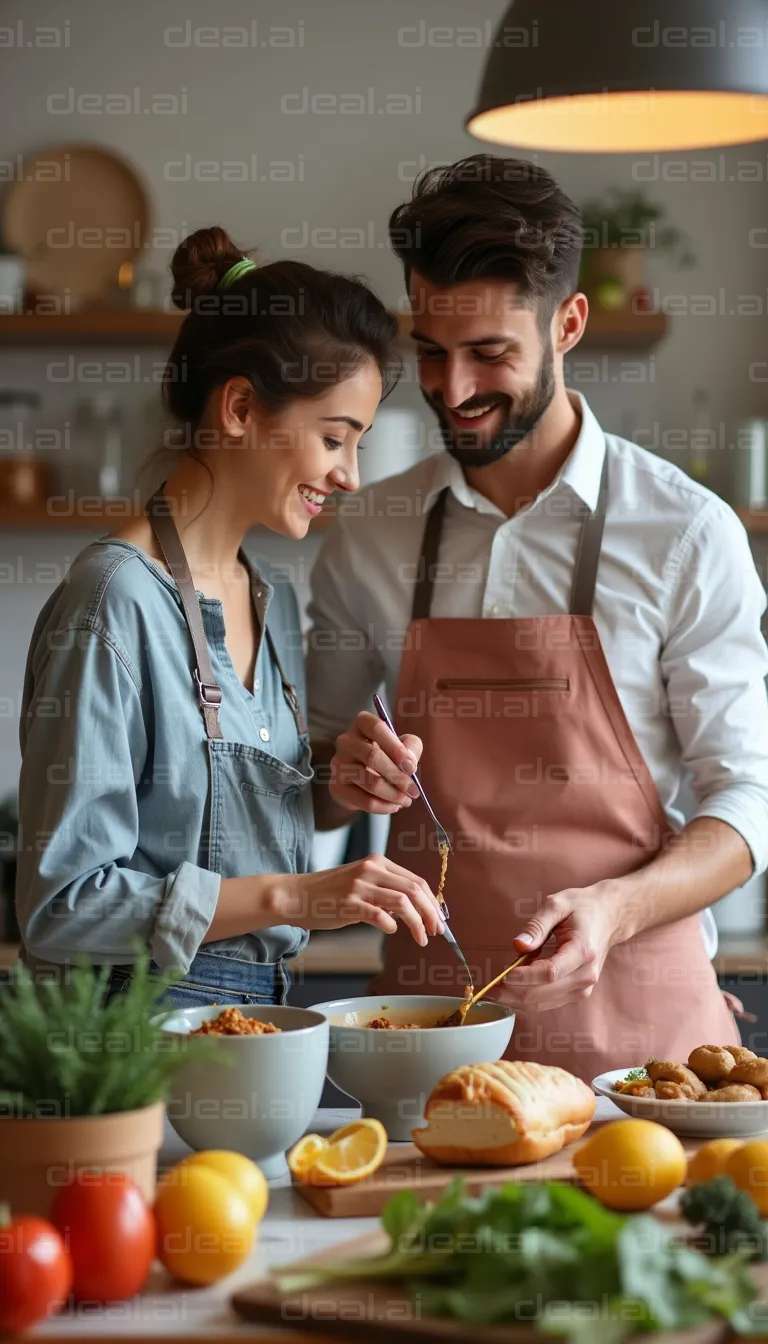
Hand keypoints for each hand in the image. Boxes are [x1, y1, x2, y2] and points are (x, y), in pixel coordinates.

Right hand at [278, 853, 444, 946]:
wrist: (296, 895)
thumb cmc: (329, 893)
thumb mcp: (361, 882)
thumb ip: (385, 891)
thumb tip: (413, 910)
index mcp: (378, 862)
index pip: (417, 880)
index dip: (433, 902)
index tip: (439, 919)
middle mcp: (371, 869)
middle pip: (415, 889)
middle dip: (431, 913)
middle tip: (436, 931)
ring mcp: (360, 885)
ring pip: (402, 901)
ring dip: (417, 923)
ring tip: (421, 938)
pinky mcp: (349, 903)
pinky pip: (379, 915)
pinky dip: (391, 925)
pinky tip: (391, 931)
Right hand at [329, 710, 422, 814]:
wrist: (364, 780)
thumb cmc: (387, 756)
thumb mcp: (404, 746)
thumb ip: (411, 748)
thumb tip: (408, 764)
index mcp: (362, 723)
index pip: (376, 728)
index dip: (396, 747)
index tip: (411, 767)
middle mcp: (346, 741)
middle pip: (372, 756)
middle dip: (398, 776)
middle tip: (414, 791)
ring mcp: (338, 764)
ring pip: (369, 782)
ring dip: (393, 794)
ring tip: (406, 800)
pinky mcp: (336, 786)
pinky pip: (364, 801)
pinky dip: (384, 807)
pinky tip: (394, 806)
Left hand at [501, 882, 620, 1011]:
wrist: (610, 917)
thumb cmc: (582, 907)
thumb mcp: (557, 904)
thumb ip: (536, 925)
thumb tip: (518, 946)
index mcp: (582, 951)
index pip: (550, 973)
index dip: (524, 977)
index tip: (503, 975)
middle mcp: (586, 975)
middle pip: (543, 993)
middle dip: (513, 992)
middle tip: (489, 988)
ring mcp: (583, 988)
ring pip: (543, 1004)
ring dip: (517, 999)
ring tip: (496, 988)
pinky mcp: (577, 993)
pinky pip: (547, 1003)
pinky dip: (527, 998)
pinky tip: (514, 987)